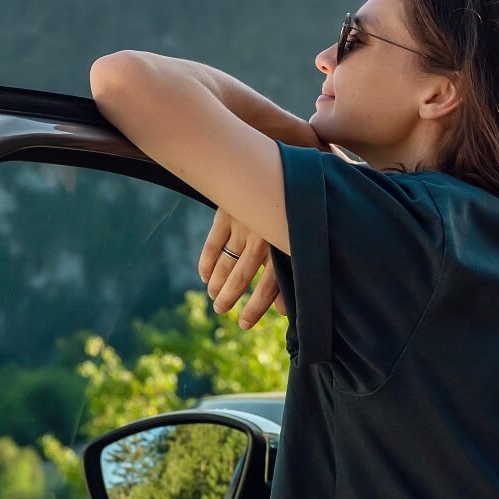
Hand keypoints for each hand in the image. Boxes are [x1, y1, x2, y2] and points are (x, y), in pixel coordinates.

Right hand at [198, 207, 287, 328]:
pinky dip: (207, 262)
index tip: (244, 324)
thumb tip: (284, 311)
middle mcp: (262, 238)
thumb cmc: (288, 216)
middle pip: (241, 277)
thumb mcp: (293, 244)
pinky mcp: (226, 214)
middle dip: (229, 297)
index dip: (254, 308)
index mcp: (283, 247)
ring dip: (217, 283)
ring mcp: (243, 225)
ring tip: (213, 296)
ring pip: (226, 262)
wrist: (270, 175)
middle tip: (221, 310)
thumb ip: (290, 276)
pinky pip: (213, 244)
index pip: (268, 287)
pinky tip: (205, 276)